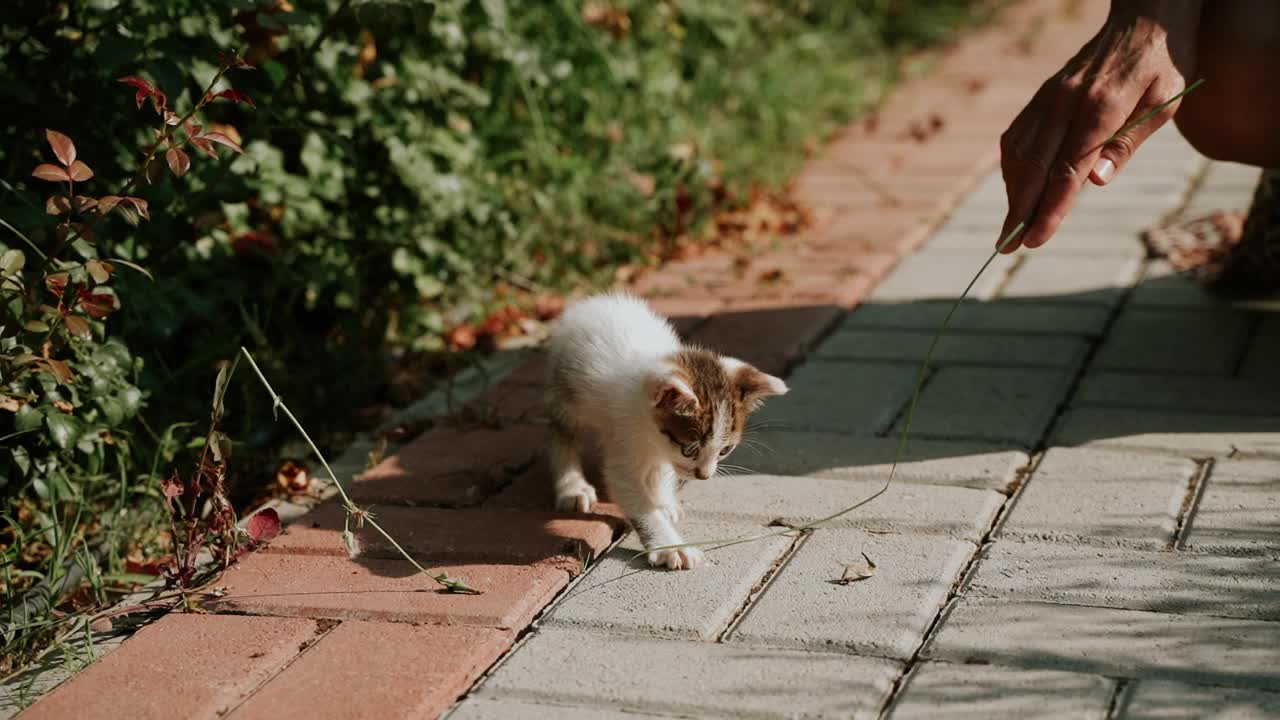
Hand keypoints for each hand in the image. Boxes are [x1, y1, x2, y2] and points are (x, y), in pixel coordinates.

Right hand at [997, 2, 1200, 252]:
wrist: (1144, 18)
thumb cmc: (1163, 64)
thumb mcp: (1165, 103)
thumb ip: (1128, 142)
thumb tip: (1095, 181)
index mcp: (1100, 106)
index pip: (1066, 169)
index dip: (1049, 208)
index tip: (1035, 240)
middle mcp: (1065, 102)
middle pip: (1032, 166)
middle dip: (1018, 210)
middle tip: (1008, 246)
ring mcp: (1049, 98)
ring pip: (1018, 153)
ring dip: (1013, 192)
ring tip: (1014, 224)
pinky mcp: (1042, 96)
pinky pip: (1017, 137)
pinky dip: (1013, 169)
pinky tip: (1017, 189)